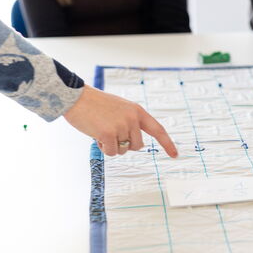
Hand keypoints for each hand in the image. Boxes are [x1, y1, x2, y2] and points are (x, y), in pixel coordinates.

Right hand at [63, 85, 177, 157]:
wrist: (77, 97)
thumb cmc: (96, 105)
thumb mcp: (120, 108)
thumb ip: (130, 122)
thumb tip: (134, 144)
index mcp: (137, 111)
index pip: (157, 129)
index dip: (167, 143)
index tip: (175, 155)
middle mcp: (133, 118)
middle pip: (137, 146)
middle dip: (125, 145)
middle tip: (111, 133)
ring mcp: (121, 126)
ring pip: (123, 150)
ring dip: (112, 146)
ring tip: (101, 130)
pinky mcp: (108, 134)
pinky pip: (111, 152)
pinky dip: (103, 148)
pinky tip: (96, 135)